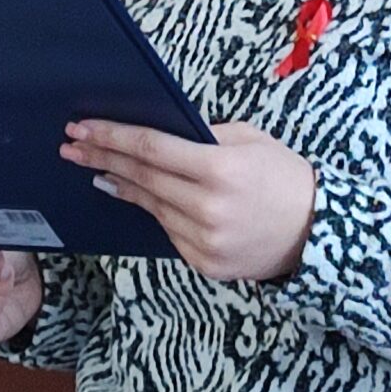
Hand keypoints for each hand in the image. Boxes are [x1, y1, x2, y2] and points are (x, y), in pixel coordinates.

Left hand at [61, 119, 316, 284]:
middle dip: (103, 158)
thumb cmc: (284, 176)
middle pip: (142, 178)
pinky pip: (167, 231)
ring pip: (150, 206)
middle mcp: (208, 208)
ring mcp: (204, 241)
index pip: (152, 148)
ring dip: (119, 185)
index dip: (113, 137)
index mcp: (220, 169)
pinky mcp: (204, 263)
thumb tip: (158, 130)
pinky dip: (150, 210)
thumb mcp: (249, 140)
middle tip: (73, 146)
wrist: (317, 232)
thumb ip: (204, 135)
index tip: (83, 128)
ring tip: (95, 169)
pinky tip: (130, 195)